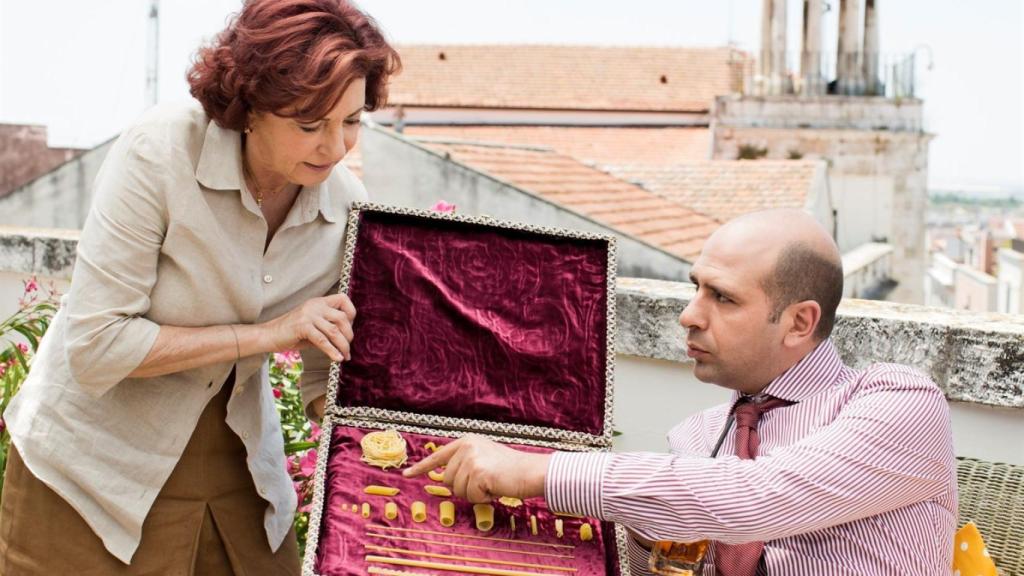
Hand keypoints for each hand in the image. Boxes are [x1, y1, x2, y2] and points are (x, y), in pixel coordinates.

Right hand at [262, 293, 355, 361]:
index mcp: (319, 302)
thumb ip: (328, 327)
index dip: (351, 313)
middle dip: (349, 335)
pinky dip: (332, 351)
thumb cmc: (291, 333)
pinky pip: (323, 341)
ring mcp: (308, 315)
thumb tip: (346, 338)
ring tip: (345, 356)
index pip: (343, 299)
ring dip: (343, 346)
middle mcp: (315, 305)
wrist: (269, 336)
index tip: (350, 328)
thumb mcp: (313, 326)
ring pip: (334, 331)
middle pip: (342, 318)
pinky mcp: (302, 327)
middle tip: (348, 348)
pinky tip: (336, 358)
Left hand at [402, 435, 550, 502]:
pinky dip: (483, 498)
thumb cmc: (510, 468)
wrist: (531, 471)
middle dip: (464, 488)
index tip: (406, 474)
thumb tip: (445, 478)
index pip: (438, 457)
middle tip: (484, 483)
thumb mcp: (484, 457)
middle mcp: (466, 447)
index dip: (421, 468)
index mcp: (466, 442)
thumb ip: (465, 463)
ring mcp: (471, 459)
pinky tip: (495, 488)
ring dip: (474, 494)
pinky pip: (471, 496)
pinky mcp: (478, 473)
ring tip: (491, 484)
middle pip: (447, 480)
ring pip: (458, 491)